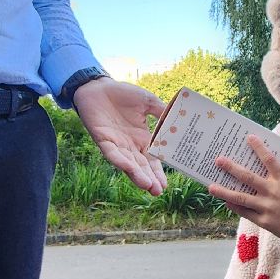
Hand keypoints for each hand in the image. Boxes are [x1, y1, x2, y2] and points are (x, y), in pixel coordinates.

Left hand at [74, 78, 167, 194]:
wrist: (99, 86)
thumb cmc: (123, 94)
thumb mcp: (148, 102)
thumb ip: (162, 111)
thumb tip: (181, 119)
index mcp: (142, 138)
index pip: (152, 160)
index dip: (158, 173)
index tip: (166, 185)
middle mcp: (130, 145)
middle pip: (141, 167)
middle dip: (149, 179)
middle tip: (158, 192)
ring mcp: (117, 144)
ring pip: (128, 164)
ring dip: (136, 175)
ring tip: (147, 186)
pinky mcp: (103, 140)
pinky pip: (112, 153)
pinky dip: (120, 160)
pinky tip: (129, 168)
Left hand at [209, 137, 279, 252]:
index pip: (269, 160)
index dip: (259, 148)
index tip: (248, 138)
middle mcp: (272, 192)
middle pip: (248, 177)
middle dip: (232, 168)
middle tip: (218, 160)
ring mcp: (266, 208)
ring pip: (241, 198)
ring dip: (225, 191)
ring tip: (210, 186)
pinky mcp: (263, 221)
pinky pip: (246, 213)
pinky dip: (235, 207)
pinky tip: (225, 201)